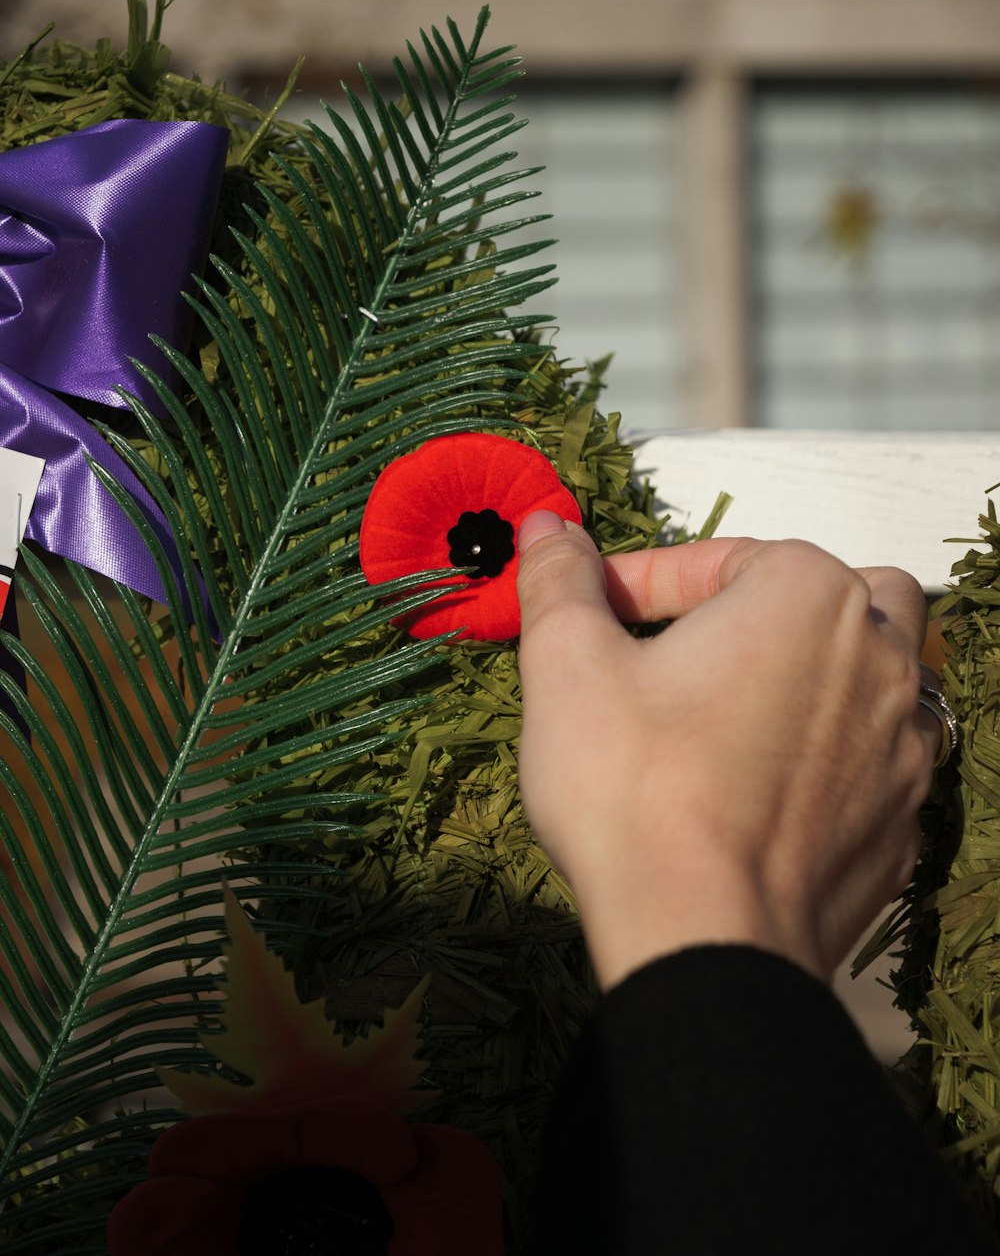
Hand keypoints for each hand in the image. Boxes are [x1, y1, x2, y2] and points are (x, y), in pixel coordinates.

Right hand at [515, 512, 939, 989]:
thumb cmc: (635, 788)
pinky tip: (760, 793)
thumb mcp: (569, 664)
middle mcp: (880, 656)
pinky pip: (871, 762)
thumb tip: (545, 526)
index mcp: (809, 594)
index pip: (717, 558)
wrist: (705, 940)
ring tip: (728, 718)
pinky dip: (825, 758)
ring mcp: (904, 747)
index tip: (589, 620)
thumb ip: (560, 580)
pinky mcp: (902, 824)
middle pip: (824, 597)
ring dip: (806, 678)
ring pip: (867, 676)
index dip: (637, 583)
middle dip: (758, 611)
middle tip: (687, 654)